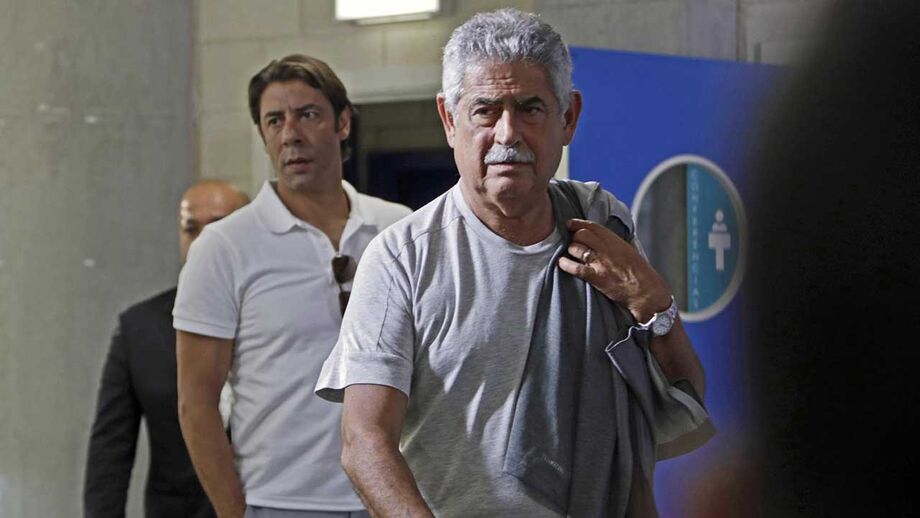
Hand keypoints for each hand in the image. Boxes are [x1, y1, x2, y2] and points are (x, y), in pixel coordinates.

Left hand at [557, 218, 671, 321]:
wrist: (646, 292)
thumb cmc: (640, 273)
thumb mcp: (630, 251)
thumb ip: (616, 243)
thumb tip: (603, 238)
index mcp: (616, 241)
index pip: (593, 226)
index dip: (578, 223)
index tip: (570, 224)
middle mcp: (607, 249)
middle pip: (581, 235)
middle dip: (574, 237)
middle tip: (573, 242)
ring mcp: (600, 262)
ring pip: (576, 248)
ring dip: (571, 250)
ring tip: (571, 254)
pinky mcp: (596, 277)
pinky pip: (575, 268)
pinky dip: (565, 264)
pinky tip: (562, 263)